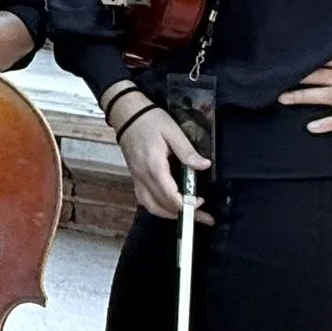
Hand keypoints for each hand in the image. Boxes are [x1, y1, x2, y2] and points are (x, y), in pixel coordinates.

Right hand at [111, 104, 203, 221]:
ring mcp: (137, 178)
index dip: (187, 204)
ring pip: (151, 207)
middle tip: (204, 217)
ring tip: (188, 215)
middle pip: (162, 206)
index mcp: (154, 167)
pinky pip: (145, 200)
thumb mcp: (172, 131)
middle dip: (184, 214)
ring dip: (170, 214)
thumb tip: (204, 165)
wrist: (127, 114)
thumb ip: (187, 151)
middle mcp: (143, 177)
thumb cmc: (150, 120)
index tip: (202, 201)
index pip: (170, 196)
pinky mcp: (135, 177)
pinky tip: (169, 206)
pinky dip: (158, 208)